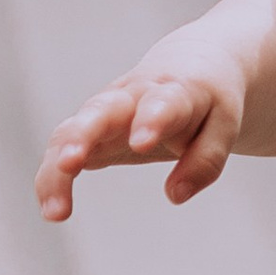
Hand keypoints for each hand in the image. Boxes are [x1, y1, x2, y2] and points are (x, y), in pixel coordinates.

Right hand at [34, 66, 242, 221]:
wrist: (189, 63)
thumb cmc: (207, 101)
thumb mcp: (223, 125)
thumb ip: (206, 160)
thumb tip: (175, 195)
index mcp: (173, 91)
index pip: (161, 102)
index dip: (151, 120)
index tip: (143, 142)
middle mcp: (131, 97)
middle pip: (102, 109)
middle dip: (84, 133)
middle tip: (70, 161)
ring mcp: (104, 111)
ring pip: (72, 130)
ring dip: (58, 165)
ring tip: (55, 207)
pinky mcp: (87, 129)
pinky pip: (61, 150)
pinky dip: (52, 180)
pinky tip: (53, 211)